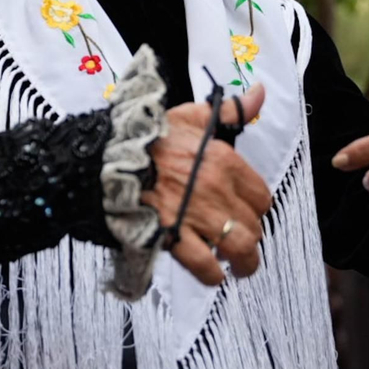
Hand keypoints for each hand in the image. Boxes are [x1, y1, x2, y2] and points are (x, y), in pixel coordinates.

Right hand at [141, 85, 271, 285]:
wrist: (106, 156)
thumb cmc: (147, 136)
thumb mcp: (192, 115)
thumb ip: (232, 110)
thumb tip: (259, 93)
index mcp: (223, 160)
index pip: (262, 196)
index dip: (255, 206)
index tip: (245, 209)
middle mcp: (215, 189)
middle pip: (255, 225)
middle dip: (249, 234)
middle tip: (238, 236)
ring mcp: (195, 215)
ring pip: (240, 248)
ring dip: (243, 261)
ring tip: (237, 265)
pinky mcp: (172, 235)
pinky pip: (204, 266)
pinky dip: (212, 275)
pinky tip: (212, 272)